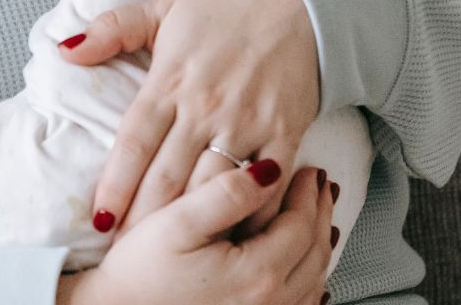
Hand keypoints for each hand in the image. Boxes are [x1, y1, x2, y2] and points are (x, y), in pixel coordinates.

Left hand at [57, 0, 321, 235]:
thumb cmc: (225, 8)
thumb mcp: (163, 7)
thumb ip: (112, 29)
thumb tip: (64, 49)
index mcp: (170, 80)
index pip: (133, 143)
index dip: (114, 186)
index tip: (100, 221)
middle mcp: (205, 106)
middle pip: (167, 177)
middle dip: (144, 220)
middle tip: (128, 253)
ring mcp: (246, 122)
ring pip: (211, 187)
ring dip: (192, 224)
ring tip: (173, 255)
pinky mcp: (284, 132)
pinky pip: (266, 186)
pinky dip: (251, 213)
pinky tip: (235, 236)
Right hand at [58, 160, 336, 304]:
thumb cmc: (140, 272)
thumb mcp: (177, 222)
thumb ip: (226, 194)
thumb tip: (270, 170)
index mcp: (256, 273)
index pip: (301, 225)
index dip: (308, 193)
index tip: (308, 169)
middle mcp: (269, 303)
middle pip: (314, 253)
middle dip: (319, 213)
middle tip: (319, 185)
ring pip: (311, 280)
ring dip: (319, 244)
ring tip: (317, 216)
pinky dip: (309, 280)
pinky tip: (305, 268)